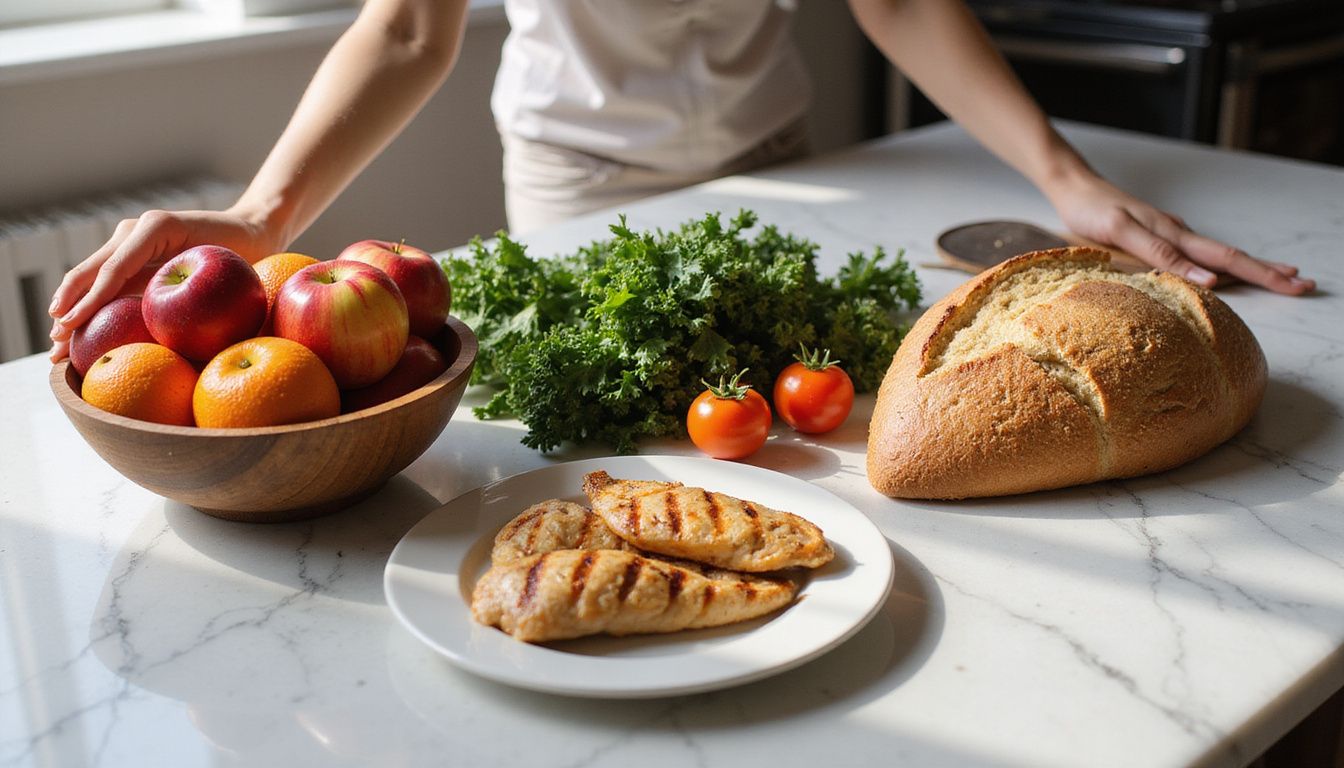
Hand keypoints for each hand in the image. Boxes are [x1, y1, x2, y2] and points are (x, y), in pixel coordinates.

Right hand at [47, 209, 279, 362]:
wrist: (248, 231)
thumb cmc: (245, 252)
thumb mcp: (228, 268)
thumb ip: (202, 289)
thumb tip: (186, 337)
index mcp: (154, 227)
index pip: (114, 269)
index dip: (91, 299)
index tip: (71, 323)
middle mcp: (134, 231)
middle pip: (91, 271)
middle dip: (69, 306)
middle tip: (56, 339)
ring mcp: (128, 242)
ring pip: (90, 277)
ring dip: (71, 309)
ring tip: (56, 343)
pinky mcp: (131, 257)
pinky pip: (106, 282)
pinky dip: (90, 305)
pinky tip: (79, 332)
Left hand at [1049, 174, 1314, 295]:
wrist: (1073, 186)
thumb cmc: (1092, 211)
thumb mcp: (1121, 232)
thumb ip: (1160, 254)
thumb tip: (1207, 279)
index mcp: (1173, 235)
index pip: (1226, 259)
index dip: (1261, 275)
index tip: (1292, 286)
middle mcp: (1177, 233)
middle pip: (1231, 256)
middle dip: (1268, 272)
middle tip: (1303, 284)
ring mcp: (1170, 233)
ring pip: (1218, 254)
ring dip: (1251, 268)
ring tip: (1281, 276)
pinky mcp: (1159, 234)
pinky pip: (1198, 252)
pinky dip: (1222, 263)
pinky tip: (1228, 271)